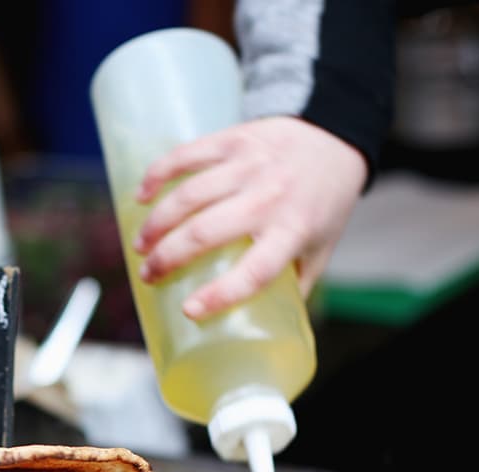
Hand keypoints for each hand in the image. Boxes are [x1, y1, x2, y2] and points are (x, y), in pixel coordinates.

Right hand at [132, 116, 367, 319]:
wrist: (337, 135)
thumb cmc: (325, 202)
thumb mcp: (320, 249)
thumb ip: (293, 285)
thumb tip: (265, 328)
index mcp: (293, 231)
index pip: (255, 272)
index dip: (219, 295)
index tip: (189, 311)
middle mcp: (270, 197)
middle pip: (205, 232)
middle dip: (167, 258)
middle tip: (148, 275)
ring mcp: (249, 165)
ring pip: (188, 195)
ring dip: (156, 223)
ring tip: (141, 245)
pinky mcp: (234, 140)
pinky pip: (187, 156)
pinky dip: (157, 175)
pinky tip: (141, 196)